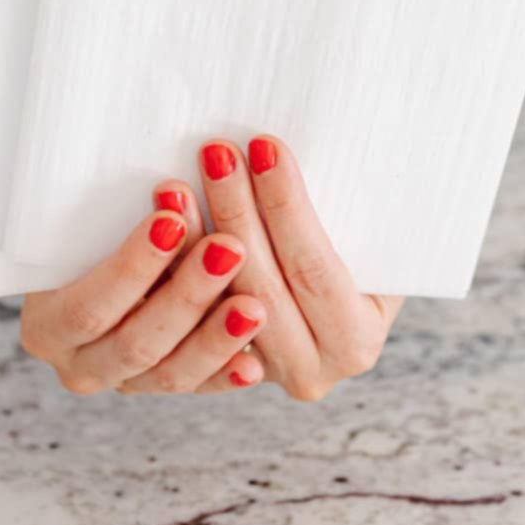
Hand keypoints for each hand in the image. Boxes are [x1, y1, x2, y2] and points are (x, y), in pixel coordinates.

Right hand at [20, 199, 262, 396]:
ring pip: (171, 373)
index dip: (131, 267)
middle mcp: (81, 364)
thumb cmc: (91, 231)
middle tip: (230, 249)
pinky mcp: (163, 386)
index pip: (89, 306)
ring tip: (253, 305)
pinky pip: (199, 388)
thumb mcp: (88, 224)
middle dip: (187, 294)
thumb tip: (173, 190)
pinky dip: (227, 375)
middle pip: (136, 342)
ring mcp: (124, 381)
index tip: (171, 221)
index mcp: (48, 325)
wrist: (90, 265)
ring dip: (215, 338)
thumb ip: (123, 220)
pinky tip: (255, 364)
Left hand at [121, 134, 403, 401]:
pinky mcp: (203, 371)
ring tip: (177, 182)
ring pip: (213, 309)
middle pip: (261, 286)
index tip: (264, 147)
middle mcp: (307, 372)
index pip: (315, 270)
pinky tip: (159, 221)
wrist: (327, 298)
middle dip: (236, 211)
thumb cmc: (353, 246)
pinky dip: (164, 272)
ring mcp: (254, 377)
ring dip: (193, 238)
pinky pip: (177, 326)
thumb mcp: (365, 233)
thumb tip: (289, 152)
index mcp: (355, 341)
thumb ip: (344, 210)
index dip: (289, 207)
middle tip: (217, 152)